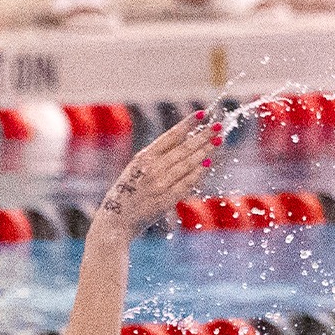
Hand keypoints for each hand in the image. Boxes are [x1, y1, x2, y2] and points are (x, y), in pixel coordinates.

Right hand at [92, 112, 222, 240]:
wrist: (116, 220)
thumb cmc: (128, 193)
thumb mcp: (137, 169)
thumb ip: (157, 157)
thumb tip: (183, 144)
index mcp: (144, 157)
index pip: (170, 136)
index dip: (188, 124)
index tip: (202, 114)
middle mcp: (152, 168)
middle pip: (183, 149)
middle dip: (202, 136)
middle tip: (218, 126)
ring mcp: (160, 184)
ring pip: (187, 164)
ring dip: (204, 151)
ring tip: (218, 141)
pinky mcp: (166, 200)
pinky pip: (186, 183)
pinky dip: (198, 173)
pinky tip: (208, 164)